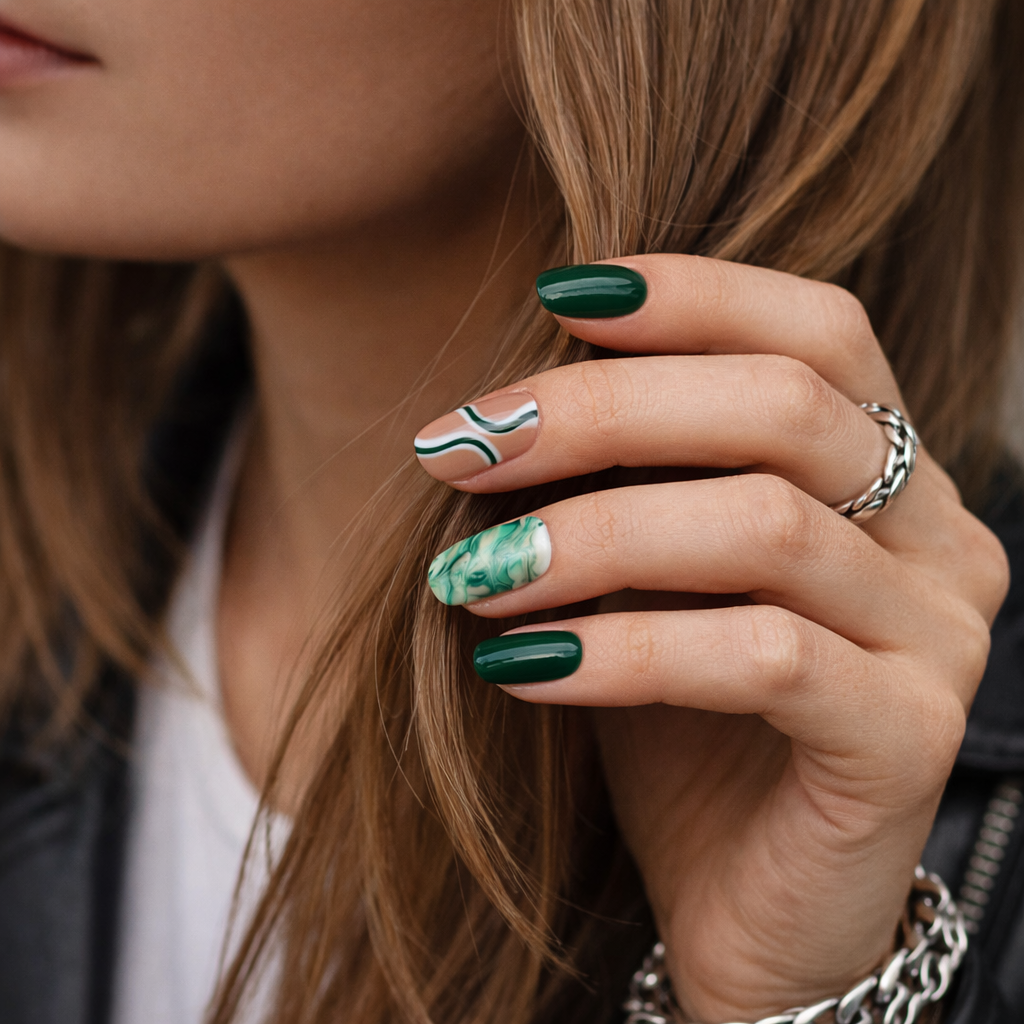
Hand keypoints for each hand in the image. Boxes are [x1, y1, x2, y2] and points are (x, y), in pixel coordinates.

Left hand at [414, 255, 1008, 1021]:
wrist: (737, 894)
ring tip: (472, 575)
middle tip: (463, 446)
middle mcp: (938, 536)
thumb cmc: (681, 718)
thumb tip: (506, 399)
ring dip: (589, 537)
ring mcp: (940, 636)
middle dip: (600, 412)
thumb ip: (619, 482)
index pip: (815, 331)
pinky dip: (620, 651)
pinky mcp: (912, 738)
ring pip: (763, 528)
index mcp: (887, 470)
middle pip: (782, 409)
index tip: (552, 299)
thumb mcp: (644, 574)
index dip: (691, 294)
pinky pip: (760, 658)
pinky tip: (519, 667)